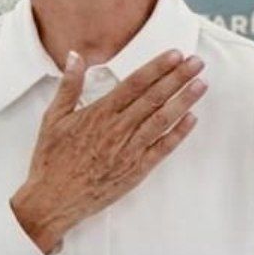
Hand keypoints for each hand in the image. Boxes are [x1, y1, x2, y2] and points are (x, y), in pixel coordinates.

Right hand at [11, 49, 205, 251]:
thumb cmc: (51, 160)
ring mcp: (129, 150)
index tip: (175, 55)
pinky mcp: (136, 170)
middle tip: (197, 62)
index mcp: (99, 113)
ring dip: (184, 101)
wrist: (53, 200)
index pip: (135, 84)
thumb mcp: (53, 118)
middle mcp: (118, 129)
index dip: (157, 68)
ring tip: (201, 84)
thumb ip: (68, 86)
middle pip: (154, 98)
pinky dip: (179, 134)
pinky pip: (162, 149)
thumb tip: (76, 57)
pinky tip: (192, 119)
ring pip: (162, 120)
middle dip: (178, 78)